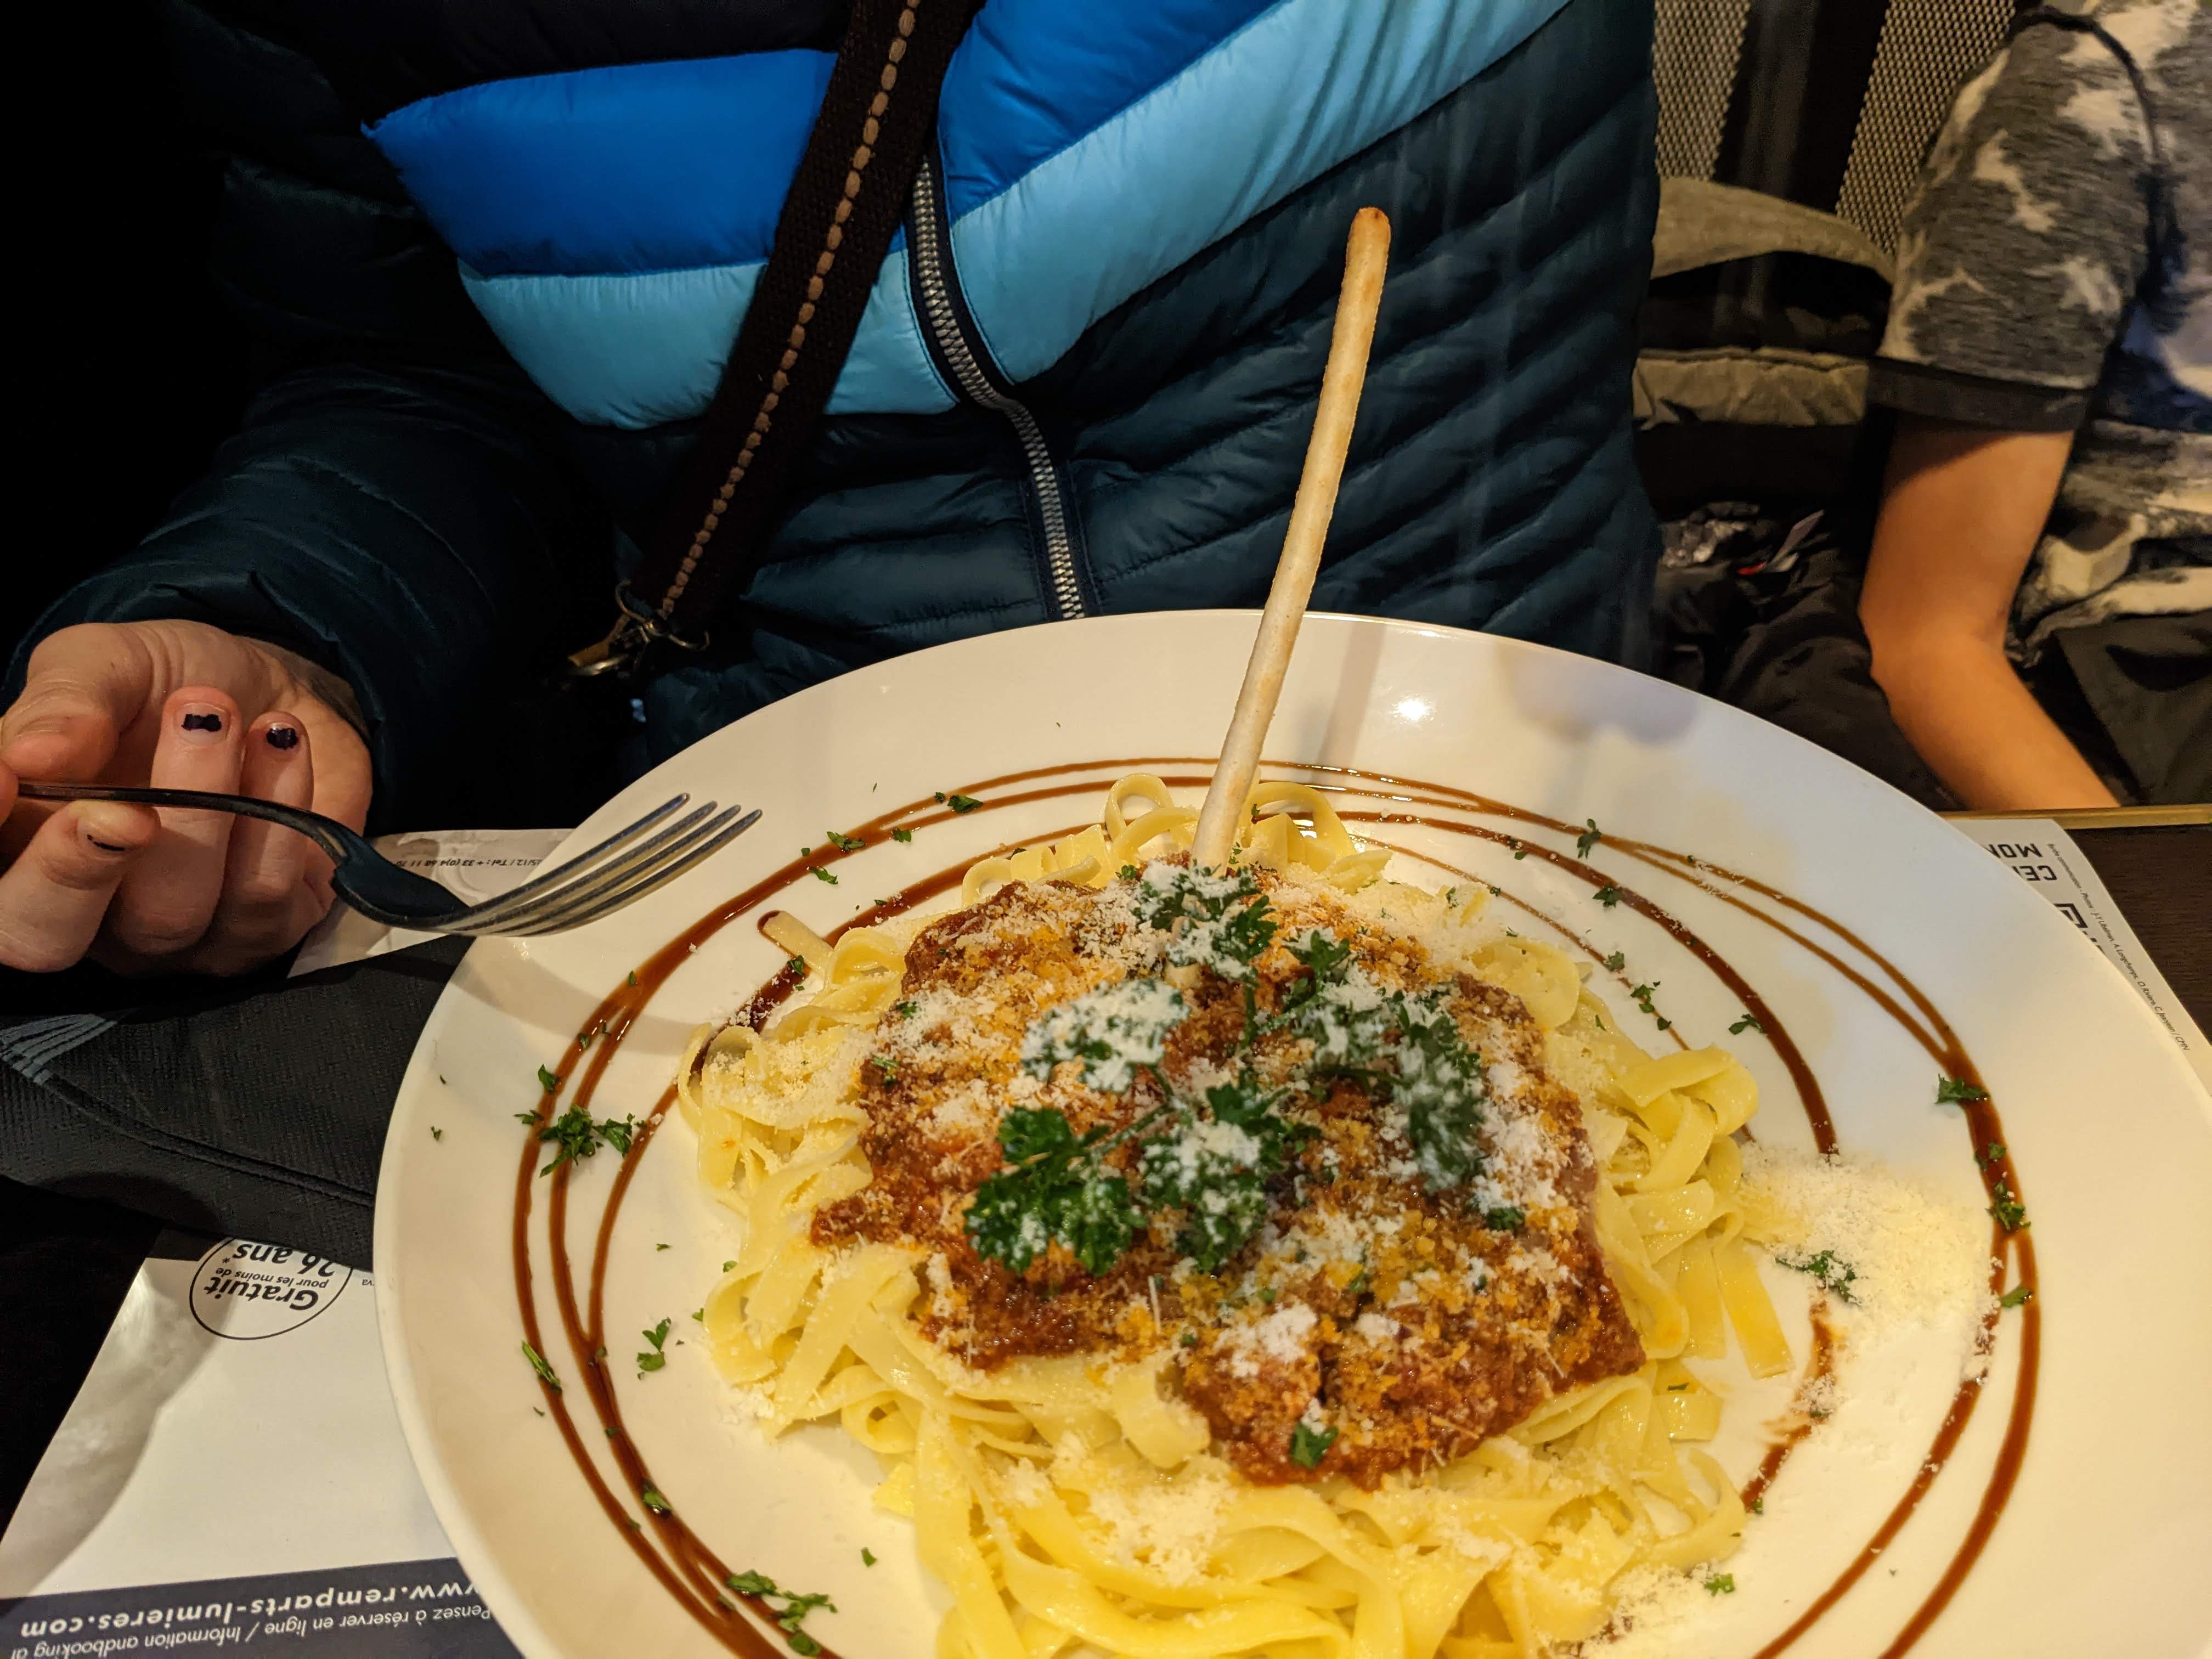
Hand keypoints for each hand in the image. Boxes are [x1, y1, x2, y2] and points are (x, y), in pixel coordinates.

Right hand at [0, 620, 372, 973]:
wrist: (274, 692)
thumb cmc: (166, 686)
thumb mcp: (103, 665)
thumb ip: (61, 704)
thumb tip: (26, 755)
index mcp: (20, 851)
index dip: (9, 860)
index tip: (12, 781)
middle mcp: (86, 912)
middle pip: (46, 941)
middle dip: (82, 862)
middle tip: (127, 796)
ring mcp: (174, 936)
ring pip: (170, 915)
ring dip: (203, 803)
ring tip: (223, 715)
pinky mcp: (266, 932)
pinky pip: (263, 897)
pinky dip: (278, 810)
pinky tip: (281, 744)